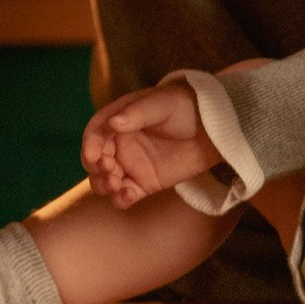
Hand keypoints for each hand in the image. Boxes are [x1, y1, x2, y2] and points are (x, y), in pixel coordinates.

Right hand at [82, 78, 217, 208]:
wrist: (213, 129)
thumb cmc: (185, 107)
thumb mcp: (162, 104)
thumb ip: (137, 114)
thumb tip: (113, 122)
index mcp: (118, 120)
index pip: (96, 132)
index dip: (90, 144)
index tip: (93, 155)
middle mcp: (119, 144)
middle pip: (95, 160)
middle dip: (96, 168)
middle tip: (109, 171)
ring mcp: (130, 165)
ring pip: (104, 180)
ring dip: (103, 185)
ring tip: (116, 185)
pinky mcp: (143, 184)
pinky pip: (125, 195)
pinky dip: (121, 199)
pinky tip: (127, 196)